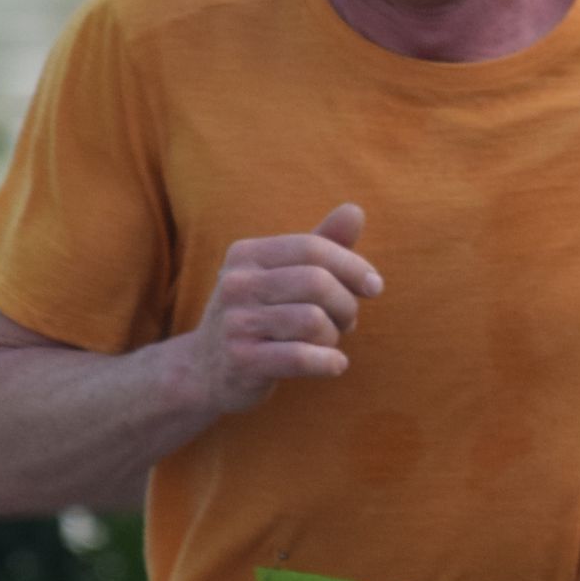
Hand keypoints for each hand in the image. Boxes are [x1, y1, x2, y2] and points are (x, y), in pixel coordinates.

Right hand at [180, 204, 381, 414]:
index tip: (374, 286)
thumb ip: (321, 244)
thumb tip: (355, 210)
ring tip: (327, 342)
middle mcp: (237, 283)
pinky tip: (334, 364)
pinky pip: (301, 357)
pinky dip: (329, 362)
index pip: (313, 248)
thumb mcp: (283, 276)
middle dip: (346, 304)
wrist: (205, 370)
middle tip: (347, 321)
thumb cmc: (259, 315)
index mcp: (247, 254)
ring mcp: (236, 323)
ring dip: (334, 335)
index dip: (353, 266)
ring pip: (313, 320)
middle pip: (317, 282)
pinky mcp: (241, 361)